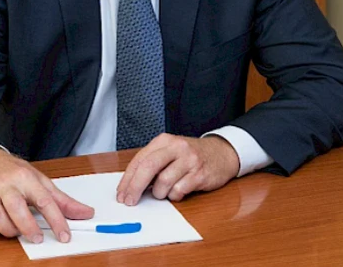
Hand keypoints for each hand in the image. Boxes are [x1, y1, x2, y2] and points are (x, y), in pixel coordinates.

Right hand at [0, 147, 93, 242]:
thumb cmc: (16, 173)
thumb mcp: (41, 181)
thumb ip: (62, 200)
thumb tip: (85, 213)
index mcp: (26, 178)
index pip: (45, 200)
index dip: (57, 220)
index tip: (64, 236)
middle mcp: (7, 185)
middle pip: (17, 208)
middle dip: (29, 228)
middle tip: (38, 238)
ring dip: (9, 230)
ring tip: (18, 231)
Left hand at [116, 134, 239, 204]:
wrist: (221, 153)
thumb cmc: (190, 155)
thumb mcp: (170, 152)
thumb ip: (152, 163)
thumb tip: (130, 185)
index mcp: (164, 141)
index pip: (139, 159)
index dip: (128, 178)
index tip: (121, 193)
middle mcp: (176, 147)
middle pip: (148, 167)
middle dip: (135, 187)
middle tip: (130, 201)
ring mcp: (189, 160)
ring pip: (163, 182)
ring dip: (159, 193)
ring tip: (163, 192)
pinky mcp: (199, 174)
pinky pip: (179, 190)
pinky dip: (175, 196)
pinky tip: (178, 192)